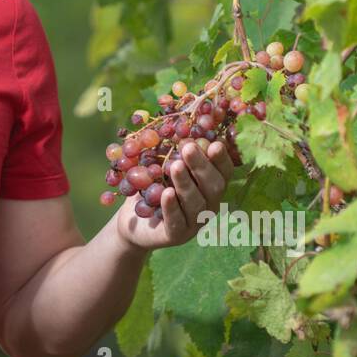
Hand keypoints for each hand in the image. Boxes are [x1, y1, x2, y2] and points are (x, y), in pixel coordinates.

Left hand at [116, 140, 234, 250]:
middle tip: (188, 148)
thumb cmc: (152, 186)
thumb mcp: (160, 165)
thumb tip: (177, 121)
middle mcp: (208, 205)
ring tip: (174, 166)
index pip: (223, 172)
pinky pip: (177, 222)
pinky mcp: (177, 236)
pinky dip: (172, 207)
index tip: (214, 143)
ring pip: (196, 204)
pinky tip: (167, 193)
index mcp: (209, 186)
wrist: (132, 219)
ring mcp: (194, 223)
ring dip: (186, 184)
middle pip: (213, 187)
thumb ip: (172, 149)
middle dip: (201, 166)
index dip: (221, 159)